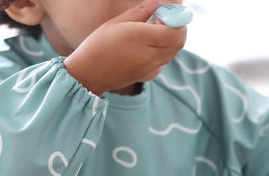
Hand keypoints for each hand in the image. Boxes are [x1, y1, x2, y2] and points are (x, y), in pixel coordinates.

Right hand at [64, 0, 186, 95]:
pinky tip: (148, 47)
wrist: (90, 74)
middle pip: (179, 42)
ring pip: (173, 52)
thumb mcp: (117, 22)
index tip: (167, 11)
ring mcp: (149, 68)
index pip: (175, 31)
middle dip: (176, 28)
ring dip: (170, 40)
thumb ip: (141, 12)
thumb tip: (157, 2)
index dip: (177, 19)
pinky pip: (163, 62)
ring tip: (153, 32)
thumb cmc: (99, 45)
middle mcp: (149, 55)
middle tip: (161, 20)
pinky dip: (163, 53)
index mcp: (141, 38)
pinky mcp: (147, 76)